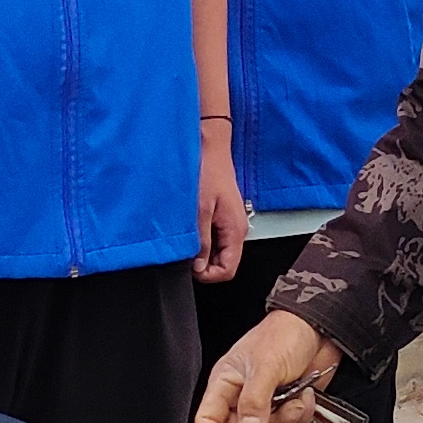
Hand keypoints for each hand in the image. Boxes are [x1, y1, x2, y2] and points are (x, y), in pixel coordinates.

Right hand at [193, 310, 343, 422]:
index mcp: (225, 383)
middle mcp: (242, 398)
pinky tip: (303, 399)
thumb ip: (256, 400)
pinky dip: (298, 420)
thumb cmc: (285, 333)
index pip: (209, 422)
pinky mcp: (286, 410)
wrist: (321, 329)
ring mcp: (265, 406)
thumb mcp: (267, 364)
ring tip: (294, 404)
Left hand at [196, 128, 250, 281]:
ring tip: (187, 235)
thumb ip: (201, 242)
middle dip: (203, 262)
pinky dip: (202, 238)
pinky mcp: (223, 216)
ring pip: (218, 251)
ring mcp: (230, 223)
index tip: (190, 266)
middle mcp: (237, 229)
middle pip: (224, 263)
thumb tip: (199, 266)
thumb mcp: (199, 211)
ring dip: (201, 250)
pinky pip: (214, 237)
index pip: (228, 270)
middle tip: (185, 249)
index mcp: (235, 231)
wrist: (209, 148)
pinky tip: (191, 227)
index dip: (208, 274)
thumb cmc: (207, 171)